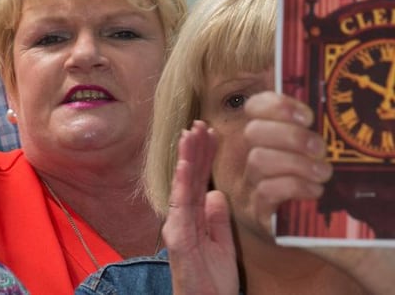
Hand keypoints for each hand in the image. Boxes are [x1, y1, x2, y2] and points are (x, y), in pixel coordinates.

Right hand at [163, 120, 237, 294]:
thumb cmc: (213, 282)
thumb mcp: (222, 245)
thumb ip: (218, 218)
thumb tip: (216, 193)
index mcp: (193, 218)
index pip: (199, 181)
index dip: (204, 156)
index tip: (211, 133)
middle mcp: (181, 218)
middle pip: (189, 178)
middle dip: (194, 149)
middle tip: (200, 123)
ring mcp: (178, 226)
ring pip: (182, 185)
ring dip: (187, 158)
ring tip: (191, 134)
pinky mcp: (179, 237)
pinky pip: (181, 205)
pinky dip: (183, 183)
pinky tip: (186, 164)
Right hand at [244, 91, 394, 294]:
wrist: (349, 233)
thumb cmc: (345, 184)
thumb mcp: (340, 147)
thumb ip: (336, 123)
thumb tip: (362, 93)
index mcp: (272, 134)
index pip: (255, 106)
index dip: (276, 104)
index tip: (308, 115)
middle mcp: (256, 155)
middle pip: (253, 132)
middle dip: (289, 136)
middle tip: (321, 148)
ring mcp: (254, 185)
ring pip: (258, 161)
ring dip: (294, 163)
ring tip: (324, 173)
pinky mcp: (260, 212)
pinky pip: (265, 192)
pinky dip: (293, 187)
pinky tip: (316, 192)